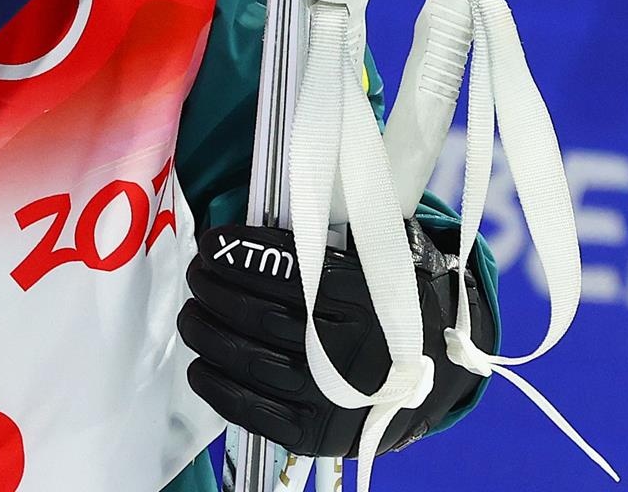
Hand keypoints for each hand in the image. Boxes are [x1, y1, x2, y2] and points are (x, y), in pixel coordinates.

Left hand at [178, 219, 495, 458]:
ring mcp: (332, 398)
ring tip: (191, 312)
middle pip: (261, 317)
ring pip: (248, 360)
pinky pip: (252, 410)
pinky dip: (215, 385)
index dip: (244, 255)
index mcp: (369, 300)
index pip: (293, 273)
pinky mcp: (314, 433)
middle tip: (196, 274)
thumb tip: (279, 194)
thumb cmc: (393, 303)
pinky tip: (199, 363)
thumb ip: (337, 229)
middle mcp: (351, 351)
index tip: (212, 242)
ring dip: (205, 332)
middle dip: (214, 290)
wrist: (436, 377)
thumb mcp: (383, 257)